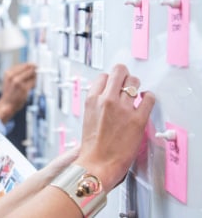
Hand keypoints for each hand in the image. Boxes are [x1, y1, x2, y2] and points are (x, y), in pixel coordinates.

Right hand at [0, 63, 36, 122]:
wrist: (7, 104)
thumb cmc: (9, 92)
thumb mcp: (10, 79)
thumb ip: (18, 72)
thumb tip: (32, 67)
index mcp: (9, 73)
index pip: (24, 64)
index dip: (31, 66)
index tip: (35, 67)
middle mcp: (12, 76)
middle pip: (29, 68)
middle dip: (34, 71)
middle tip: (34, 75)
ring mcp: (18, 82)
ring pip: (32, 75)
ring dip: (34, 78)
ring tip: (30, 83)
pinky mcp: (24, 89)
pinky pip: (34, 83)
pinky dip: (34, 84)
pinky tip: (31, 87)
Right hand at [74, 64, 154, 191]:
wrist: (97, 163)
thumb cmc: (92, 146)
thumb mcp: (87, 118)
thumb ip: (97, 104)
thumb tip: (107, 96)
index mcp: (92, 100)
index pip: (103, 76)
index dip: (110, 79)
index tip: (114, 84)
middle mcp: (107, 100)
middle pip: (119, 71)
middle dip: (124, 75)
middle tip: (127, 81)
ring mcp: (123, 108)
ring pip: (134, 81)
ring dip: (136, 85)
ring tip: (136, 92)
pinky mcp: (138, 119)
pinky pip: (148, 98)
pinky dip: (149, 97)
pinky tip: (146, 100)